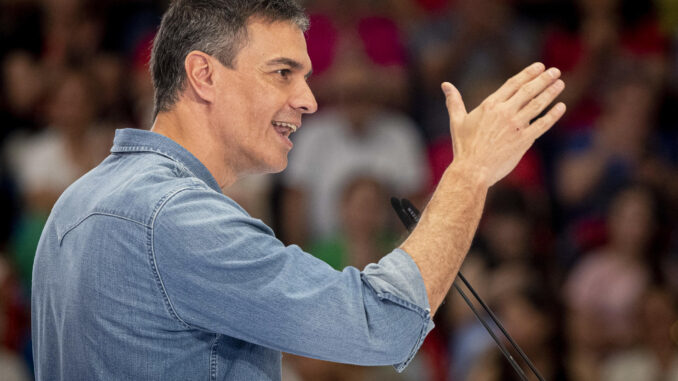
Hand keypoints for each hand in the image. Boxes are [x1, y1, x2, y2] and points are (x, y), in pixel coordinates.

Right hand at [443, 62, 565, 185]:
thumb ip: (454, 101)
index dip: (528, 73)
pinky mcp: (524, 140)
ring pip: (537, 104)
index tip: (540, 67)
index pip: (513, 84)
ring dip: (551, 92)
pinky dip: (553, 115)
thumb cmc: (463, 146)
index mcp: (490, 105)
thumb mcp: (457, 121)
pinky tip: (561, 107)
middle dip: (544, 79)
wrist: (472, 169)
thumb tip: (445, 85)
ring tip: (560, 84)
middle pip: (528, 90)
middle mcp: (505, 112)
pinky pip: (542, 124)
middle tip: (555, 71)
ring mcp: (516, 126)